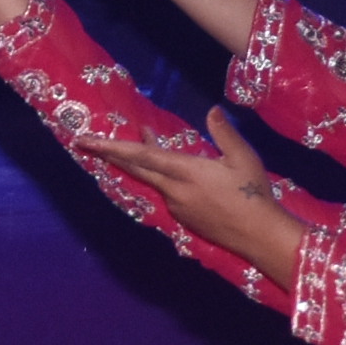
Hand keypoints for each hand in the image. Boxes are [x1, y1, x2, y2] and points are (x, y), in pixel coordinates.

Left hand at [79, 108, 290, 247]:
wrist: (258, 235)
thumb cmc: (253, 193)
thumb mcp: (244, 158)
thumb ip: (224, 133)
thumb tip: (213, 109)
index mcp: (185, 171)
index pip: (142, 155)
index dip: (112, 146)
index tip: (86, 140)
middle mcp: (174, 190)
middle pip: (137, 169)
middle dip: (112, 154)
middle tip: (90, 142)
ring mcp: (177, 206)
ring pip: (153, 179)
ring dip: (144, 161)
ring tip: (147, 139)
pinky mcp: (184, 218)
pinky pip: (167, 192)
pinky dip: (162, 177)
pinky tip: (174, 170)